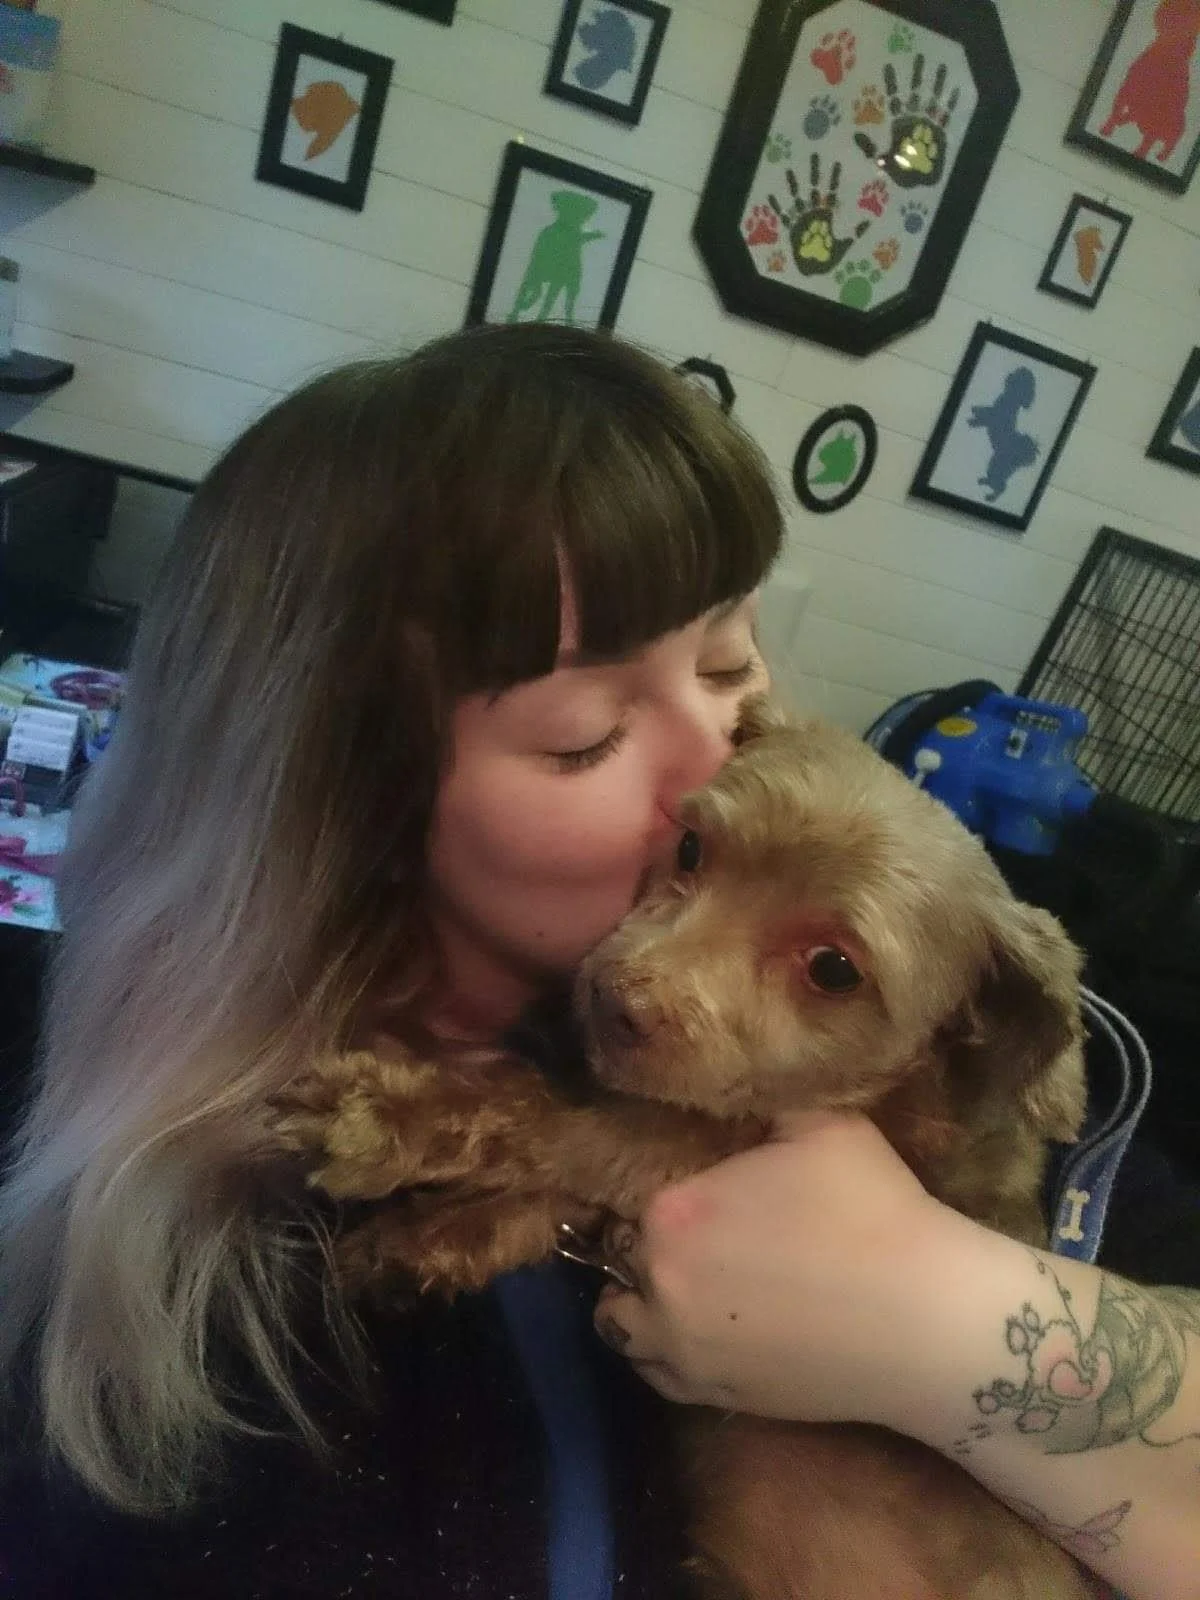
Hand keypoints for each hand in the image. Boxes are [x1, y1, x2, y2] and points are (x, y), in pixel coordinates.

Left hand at [595, 1110, 959, 1429]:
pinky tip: (691, 1331)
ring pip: (620, 1324)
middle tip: (692, 1234)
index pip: (630, 1198)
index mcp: (673, 1212)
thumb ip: (760, 1110)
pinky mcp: (715, 1396)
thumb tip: (737, 1098)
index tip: (688, 1190)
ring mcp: (684, 1349)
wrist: (926, 1322)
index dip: (659, 1192)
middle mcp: (660, 1284)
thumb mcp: (819, 1122)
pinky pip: (656, 1376)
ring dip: (636, 1301)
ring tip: (677, 1285)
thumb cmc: (874, 1211)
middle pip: (621, 1259)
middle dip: (645, 1244)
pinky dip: (661, 1352)